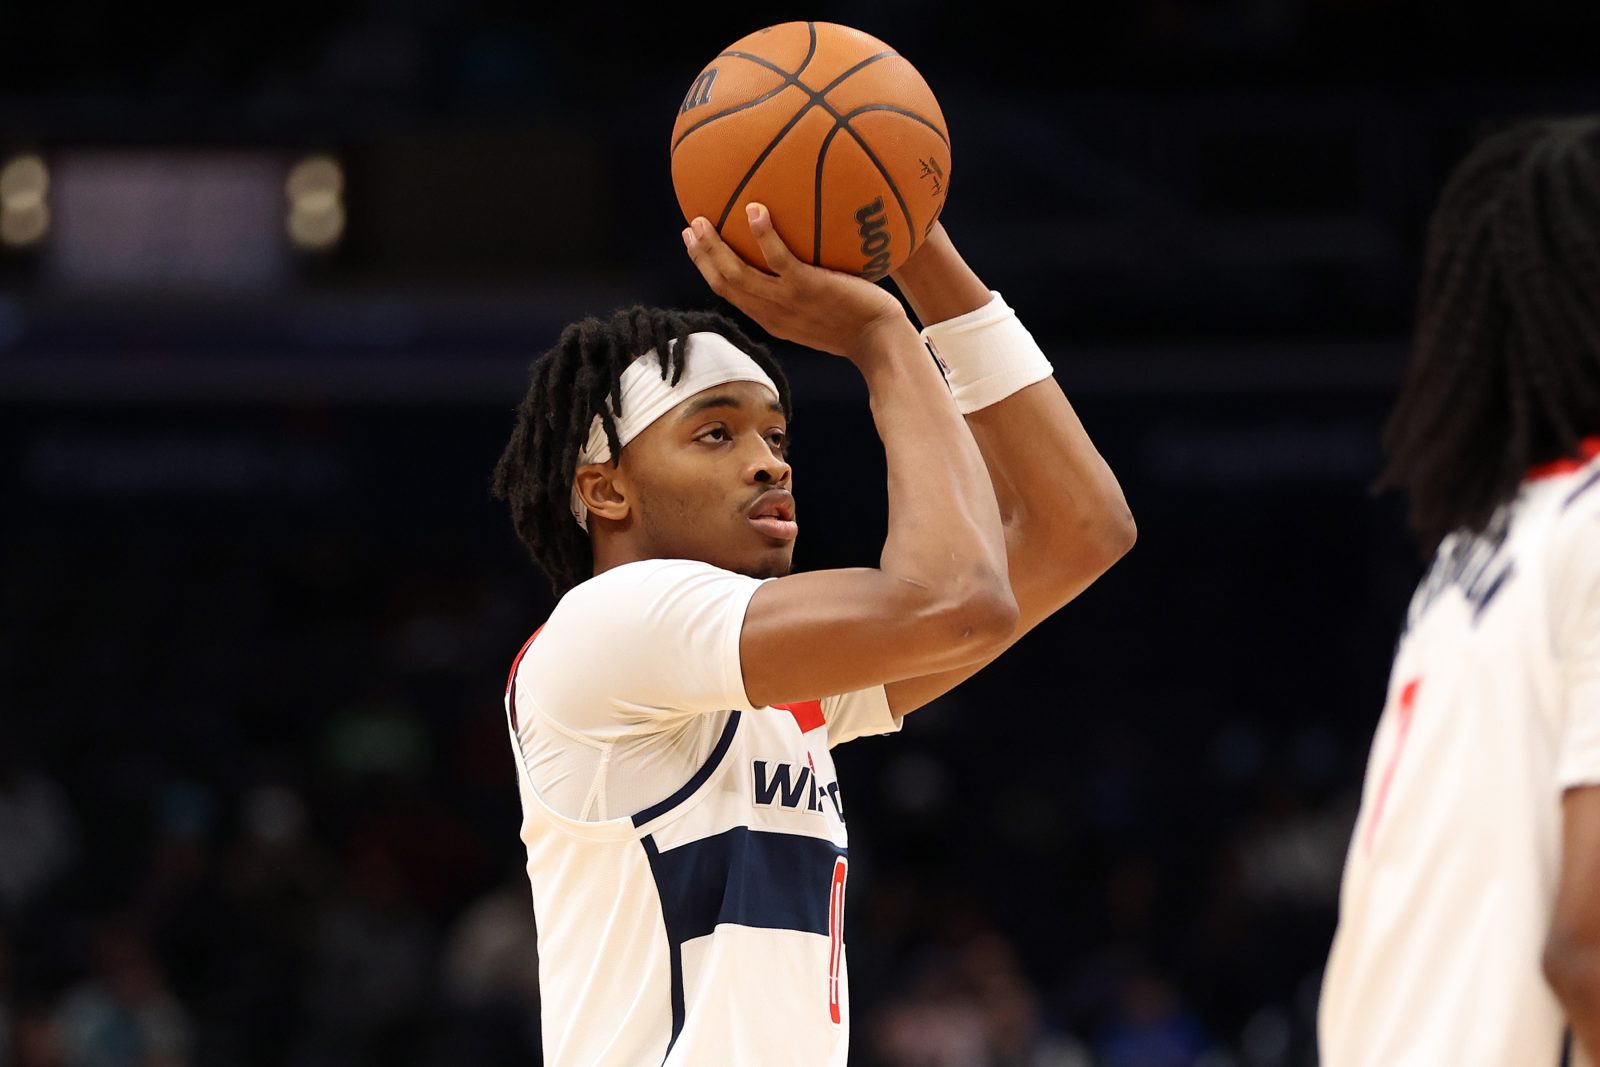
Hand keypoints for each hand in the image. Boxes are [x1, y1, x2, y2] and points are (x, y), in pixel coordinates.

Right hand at [682, 204, 910, 360]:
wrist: (879, 341)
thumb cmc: (858, 325)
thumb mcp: (820, 314)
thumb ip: (803, 293)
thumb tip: (802, 261)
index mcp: (772, 319)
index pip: (731, 295)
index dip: (708, 270)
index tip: (696, 247)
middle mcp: (772, 312)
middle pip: (724, 283)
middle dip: (701, 256)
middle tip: (689, 228)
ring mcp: (787, 300)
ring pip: (738, 274)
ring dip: (715, 247)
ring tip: (702, 221)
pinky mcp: (807, 287)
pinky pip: (778, 258)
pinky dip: (762, 234)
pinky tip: (755, 209)